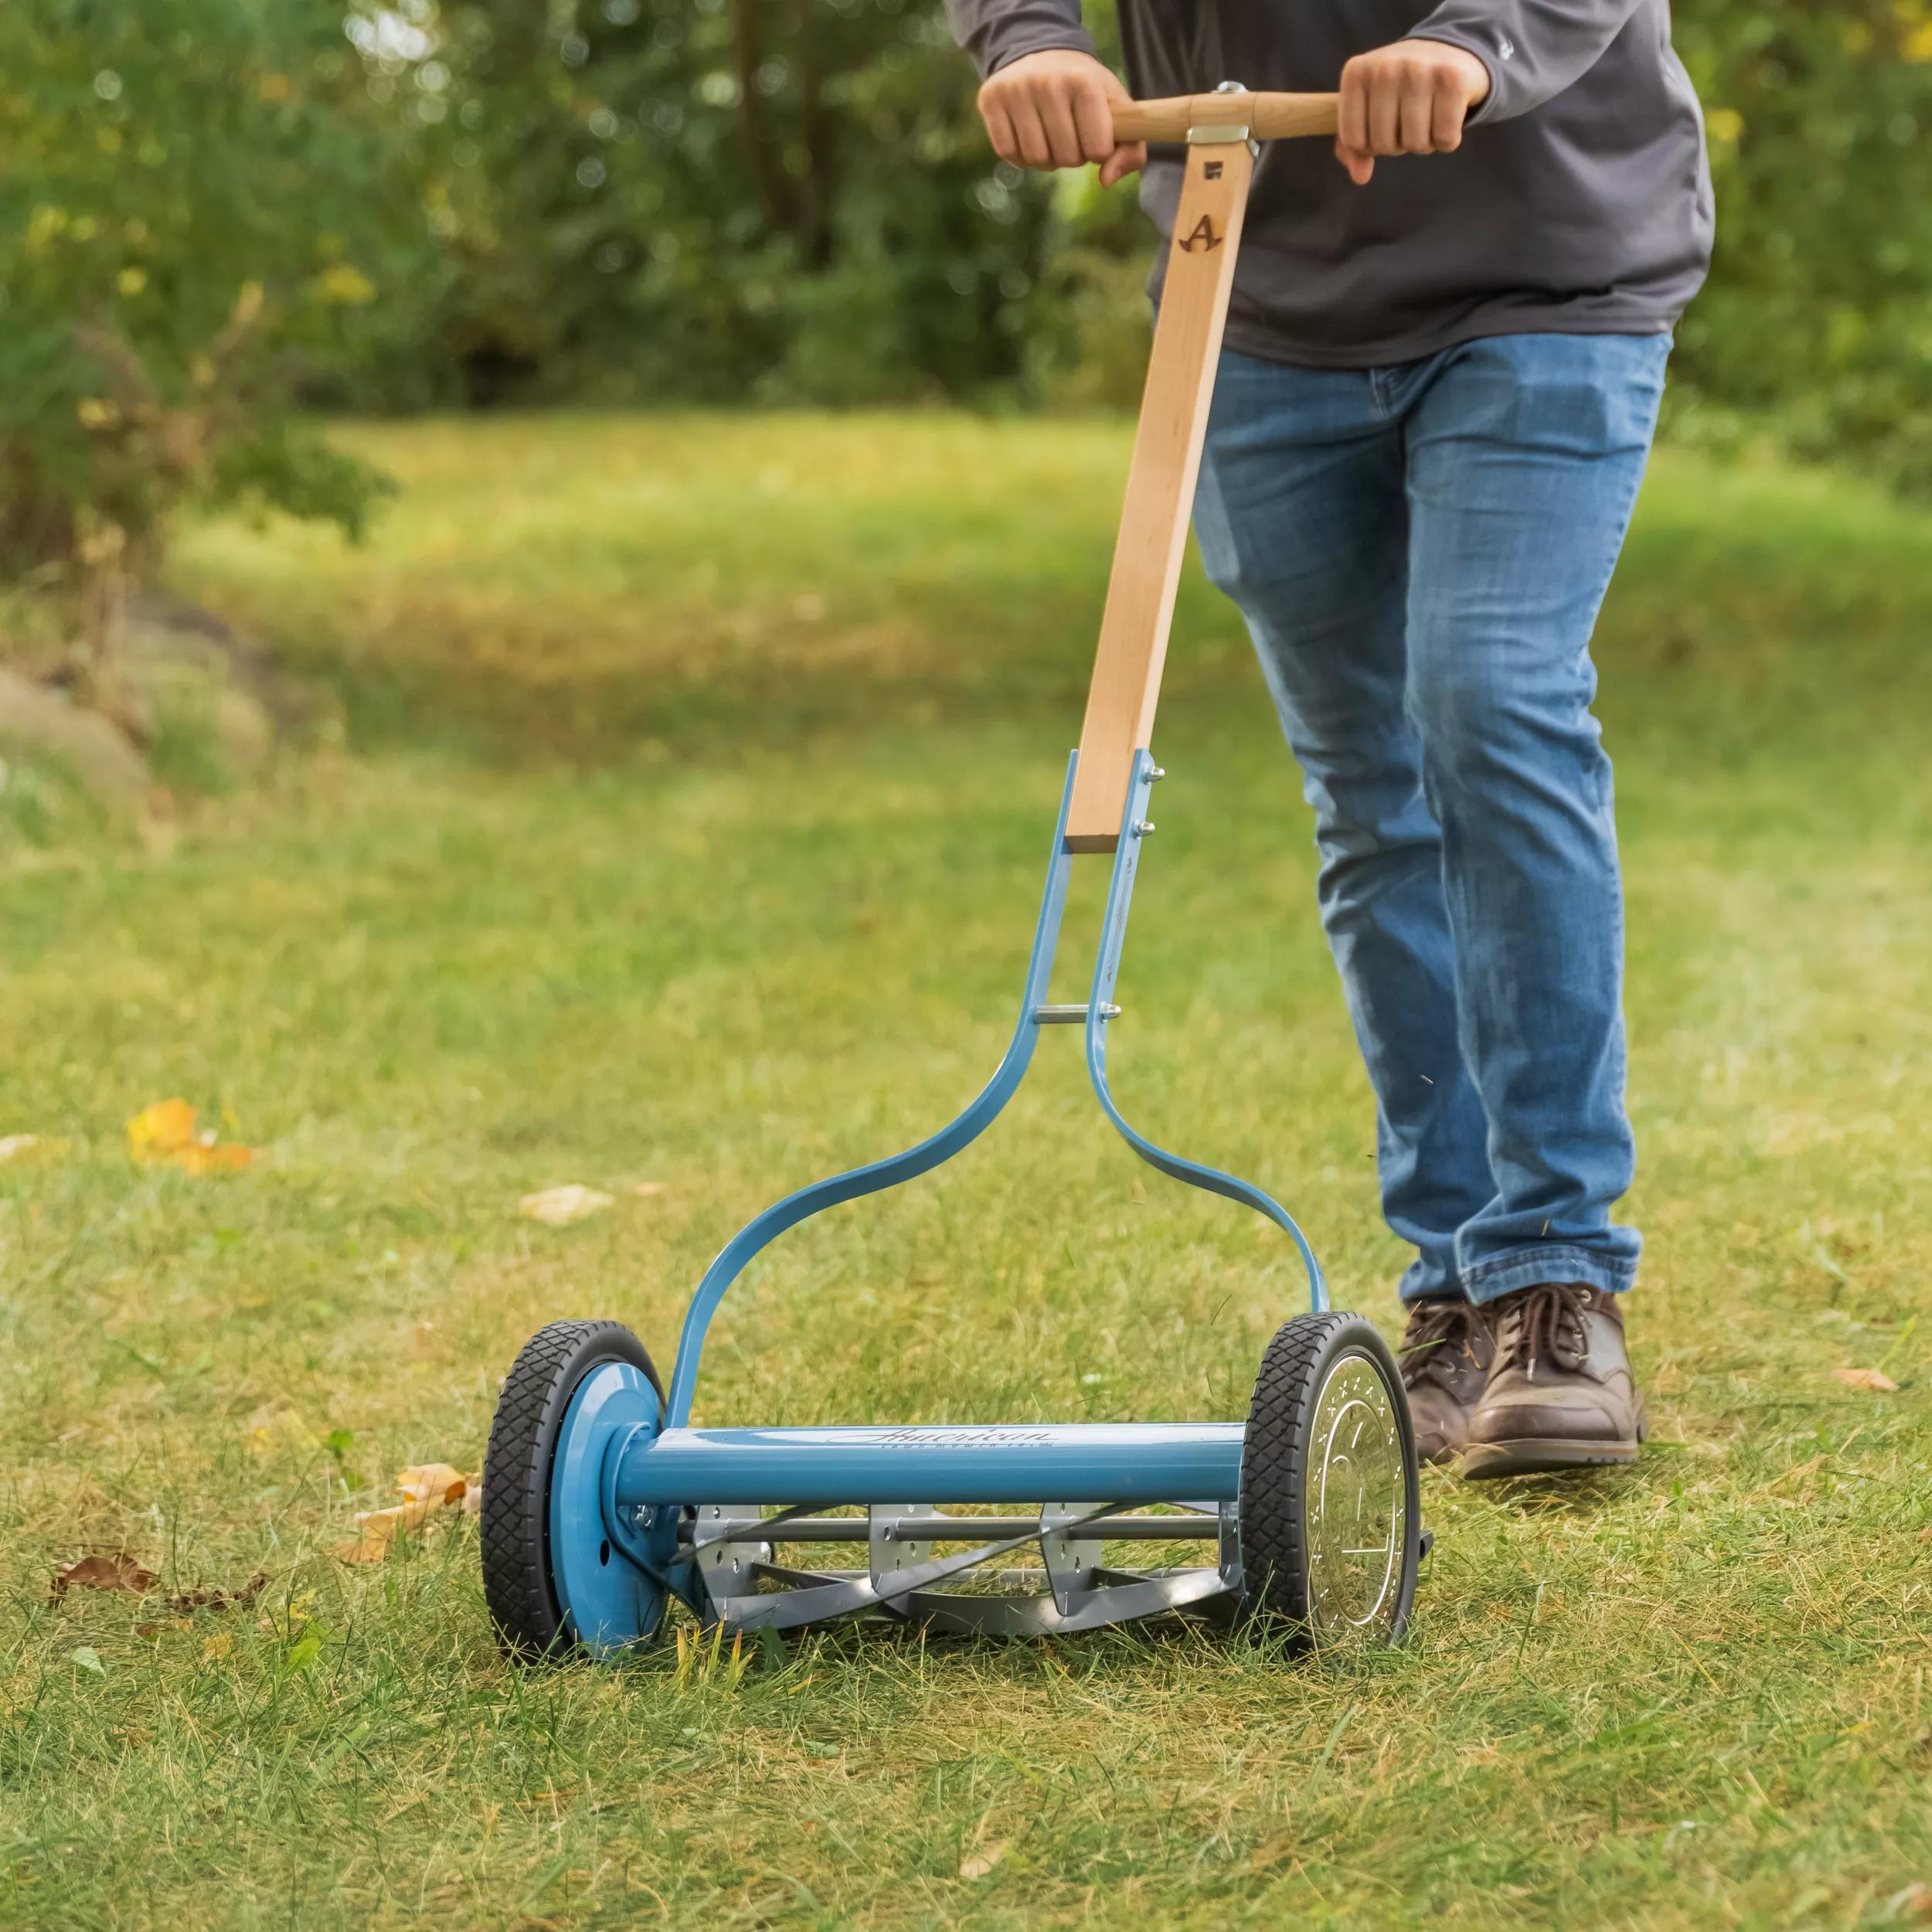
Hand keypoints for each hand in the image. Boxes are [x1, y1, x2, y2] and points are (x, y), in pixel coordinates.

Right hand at [976, 48, 1146, 187]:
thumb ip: (1130, 149)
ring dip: (1046, 158)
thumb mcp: (1117, 109)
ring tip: (1049, 134)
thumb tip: (1106, 181)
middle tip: (1069, 132)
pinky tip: (1027, 133)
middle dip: (1072, 155)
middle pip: (1066, 158)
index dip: (1098, 151)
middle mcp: (1048, 82)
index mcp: (1084, 83)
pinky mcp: (990, 99)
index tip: (1094, 133)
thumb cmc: (1085, 89)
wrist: (1041, 51)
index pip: (1097, 151)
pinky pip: (1008, 152)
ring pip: (1036, 159)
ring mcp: (1016, 89)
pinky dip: (1020, 154)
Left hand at [1335, 39, 1490, 184]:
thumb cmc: (1401, 89)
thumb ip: (1354, 147)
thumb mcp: (1368, 109)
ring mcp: (1419, 70)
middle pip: (1385, 145)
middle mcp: (1384, 67)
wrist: (1448, 52)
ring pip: (1416, 144)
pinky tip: (1447, 115)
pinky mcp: (1452, 78)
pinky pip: (1445, 139)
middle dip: (1399, 144)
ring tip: (1429, 116)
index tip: (1383, 124)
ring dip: (1425, 143)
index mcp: (1356, 74)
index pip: (1354, 142)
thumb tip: (1360, 178)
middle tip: (1410, 119)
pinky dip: (1448, 140)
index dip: (1371, 145)